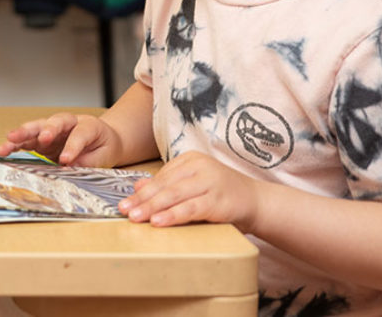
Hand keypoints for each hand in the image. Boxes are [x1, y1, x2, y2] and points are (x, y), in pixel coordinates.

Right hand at [0, 113, 124, 167]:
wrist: (103, 140)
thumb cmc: (104, 146)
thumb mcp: (105, 156)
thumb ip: (90, 161)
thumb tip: (72, 166)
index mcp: (88, 125)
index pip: (79, 133)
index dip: (72, 146)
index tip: (66, 161)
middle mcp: (68, 123)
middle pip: (55, 122)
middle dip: (46, 130)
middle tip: (41, 139)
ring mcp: (53, 130)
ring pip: (37, 128)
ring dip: (22, 134)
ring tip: (8, 141)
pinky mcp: (42, 140)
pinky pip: (28, 140)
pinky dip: (16, 144)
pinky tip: (4, 149)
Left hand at [119, 151, 260, 228]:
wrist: (257, 201)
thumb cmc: (221, 194)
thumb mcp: (192, 185)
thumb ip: (168, 184)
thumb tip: (138, 185)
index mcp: (191, 160)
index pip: (161, 177)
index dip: (142, 191)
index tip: (124, 202)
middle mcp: (199, 167)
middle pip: (165, 185)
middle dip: (142, 199)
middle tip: (124, 210)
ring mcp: (210, 182)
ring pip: (175, 195)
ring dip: (152, 207)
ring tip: (136, 217)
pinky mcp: (218, 200)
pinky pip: (191, 208)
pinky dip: (173, 215)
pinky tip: (159, 221)